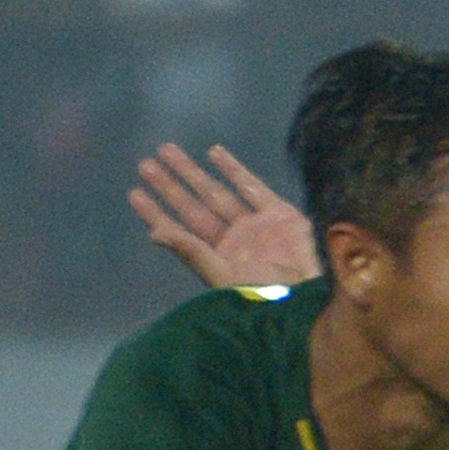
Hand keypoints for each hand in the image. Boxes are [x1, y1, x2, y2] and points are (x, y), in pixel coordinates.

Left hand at [134, 143, 317, 290]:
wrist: (314, 299)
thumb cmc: (267, 299)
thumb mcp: (224, 276)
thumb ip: (191, 251)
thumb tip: (153, 232)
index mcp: (218, 258)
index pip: (179, 230)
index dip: (157, 212)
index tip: (134, 192)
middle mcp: (234, 241)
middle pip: (194, 207)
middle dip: (171, 185)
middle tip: (145, 164)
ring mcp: (257, 226)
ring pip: (217, 193)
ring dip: (193, 172)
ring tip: (167, 150)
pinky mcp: (281, 215)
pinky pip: (252, 187)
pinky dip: (234, 170)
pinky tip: (213, 153)